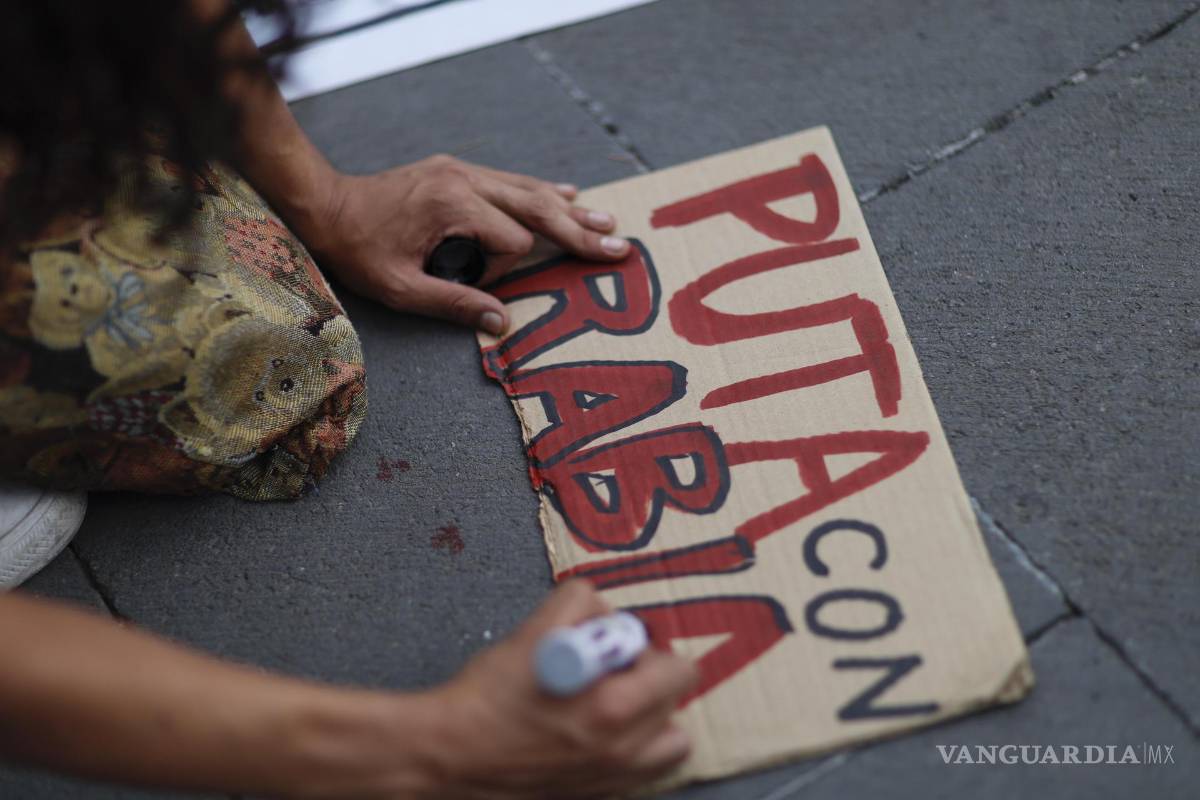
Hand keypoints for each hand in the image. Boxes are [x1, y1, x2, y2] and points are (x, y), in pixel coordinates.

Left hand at [299, 156, 629, 334]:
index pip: (512, 242)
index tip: (479, 283)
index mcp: (453, 207)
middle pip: (538, 207)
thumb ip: (455, 304)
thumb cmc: (357, 249)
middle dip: (578, 230)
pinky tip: (569, 193)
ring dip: (569, 208)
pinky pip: (511, 181)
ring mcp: (462, 170)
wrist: (324, 203)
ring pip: (530, 189)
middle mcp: (465, 180)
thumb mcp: (401, 289)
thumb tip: (504, 325)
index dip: (506, 270)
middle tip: (618, 247)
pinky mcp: (457, 170)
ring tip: (605, 222)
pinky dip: (541, 191)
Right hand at [419, 580, 697, 798]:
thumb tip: (605, 610)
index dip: (648, 649)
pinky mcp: (600, 795)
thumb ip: (578, 606)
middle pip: (675, 700)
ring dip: (653, 718)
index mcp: (613, 708)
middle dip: (648, 677)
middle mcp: (624, 750)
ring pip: (671, 741)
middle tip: (611, 673)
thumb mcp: (533, 634)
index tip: (619, 648)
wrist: (451, 754)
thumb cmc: (488, 695)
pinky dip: (639, 750)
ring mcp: (614, 779)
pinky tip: (604, 735)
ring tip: (616, 707)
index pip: (679, 669)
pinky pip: (647, 770)